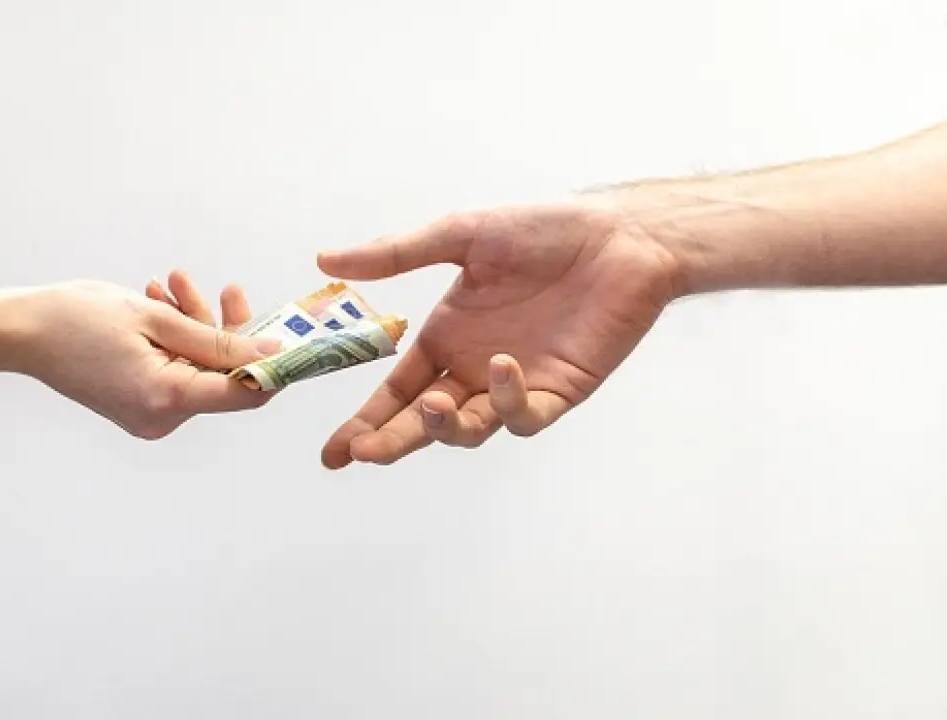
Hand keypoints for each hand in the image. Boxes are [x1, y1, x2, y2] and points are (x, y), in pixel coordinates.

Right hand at [11, 279, 278, 439]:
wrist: (22, 331)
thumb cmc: (77, 319)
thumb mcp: (156, 318)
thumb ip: (218, 338)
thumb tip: (271, 353)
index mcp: (167, 398)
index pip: (246, 392)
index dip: (275, 364)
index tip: (293, 334)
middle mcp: (161, 419)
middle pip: (223, 376)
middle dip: (226, 330)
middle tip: (225, 289)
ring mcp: (149, 416)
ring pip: (200, 369)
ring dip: (196, 327)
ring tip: (174, 286)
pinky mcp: (140, 406)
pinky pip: (177, 372)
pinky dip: (176, 341)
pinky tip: (161, 305)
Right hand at [317, 203, 680, 467]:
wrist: (619, 236)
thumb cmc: (544, 230)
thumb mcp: (460, 235)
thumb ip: (397, 254)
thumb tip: (326, 259)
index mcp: (445, 338)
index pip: (395, 392)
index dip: (364, 422)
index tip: (334, 453)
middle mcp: (472, 368)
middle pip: (423, 423)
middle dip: (392, 441)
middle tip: (365, 452)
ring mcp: (514, 384)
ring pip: (469, 429)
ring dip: (444, 427)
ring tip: (433, 406)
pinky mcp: (556, 392)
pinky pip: (522, 415)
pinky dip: (506, 402)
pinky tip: (501, 368)